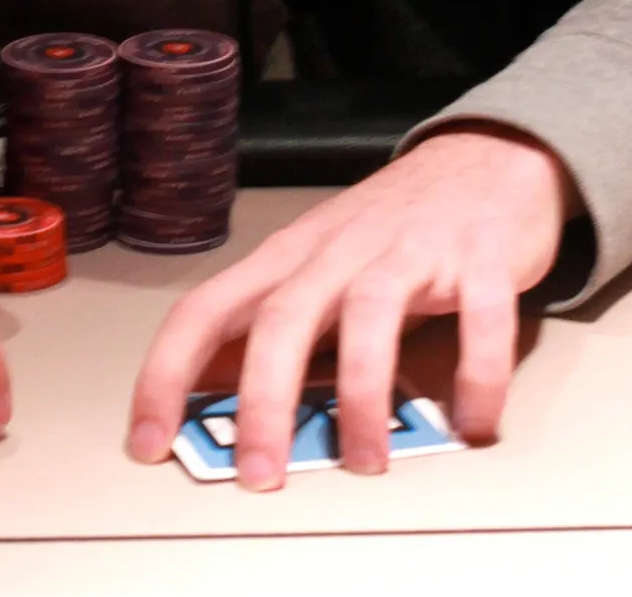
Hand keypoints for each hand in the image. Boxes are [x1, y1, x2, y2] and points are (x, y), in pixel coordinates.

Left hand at [129, 130, 573, 487]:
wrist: (485, 157)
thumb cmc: (393, 225)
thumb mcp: (321, 268)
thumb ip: (282, 328)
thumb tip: (217, 401)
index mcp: (290, 257)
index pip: (205, 309)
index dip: (167, 373)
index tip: (146, 440)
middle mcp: (340, 249)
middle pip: (282, 318)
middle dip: (263, 400)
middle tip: (258, 475)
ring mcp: (409, 250)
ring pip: (368, 316)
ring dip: (362, 395)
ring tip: (365, 462)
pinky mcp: (479, 257)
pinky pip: (477, 319)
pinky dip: (474, 376)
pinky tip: (472, 425)